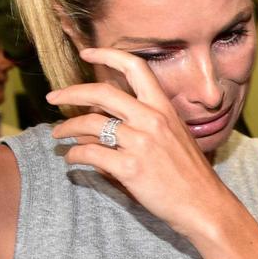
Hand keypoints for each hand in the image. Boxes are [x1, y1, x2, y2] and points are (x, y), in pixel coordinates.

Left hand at [46, 48, 233, 239]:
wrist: (204, 204)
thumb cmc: (189, 173)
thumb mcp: (173, 137)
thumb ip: (142, 124)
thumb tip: (101, 118)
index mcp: (164, 108)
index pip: (135, 68)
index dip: (108, 55)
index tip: (87, 53)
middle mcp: (152, 119)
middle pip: (102, 92)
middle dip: (71, 92)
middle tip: (53, 97)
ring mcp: (141, 143)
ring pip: (90, 123)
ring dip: (66, 128)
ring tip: (58, 135)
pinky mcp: (129, 167)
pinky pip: (89, 153)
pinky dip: (75, 154)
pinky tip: (72, 159)